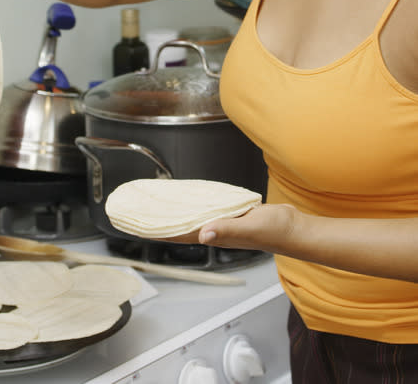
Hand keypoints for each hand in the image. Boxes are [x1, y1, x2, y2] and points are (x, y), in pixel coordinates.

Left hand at [154, 204, 299, 252]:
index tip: (139, 227)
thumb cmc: (276, 232)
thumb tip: (203, 234)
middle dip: (161, 222)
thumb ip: (227, 229)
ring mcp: (223, 224)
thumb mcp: (250, 228)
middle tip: (142, 212)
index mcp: (215, 235)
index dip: (159, 232)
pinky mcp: (233, 216)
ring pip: (193, 218)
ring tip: (159, 204)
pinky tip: (191, 199)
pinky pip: (209, 210)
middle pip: (182, 227)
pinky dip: (197, 205)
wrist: (295, 229)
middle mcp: (215, 231)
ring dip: (177, 214)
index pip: (180, 235)